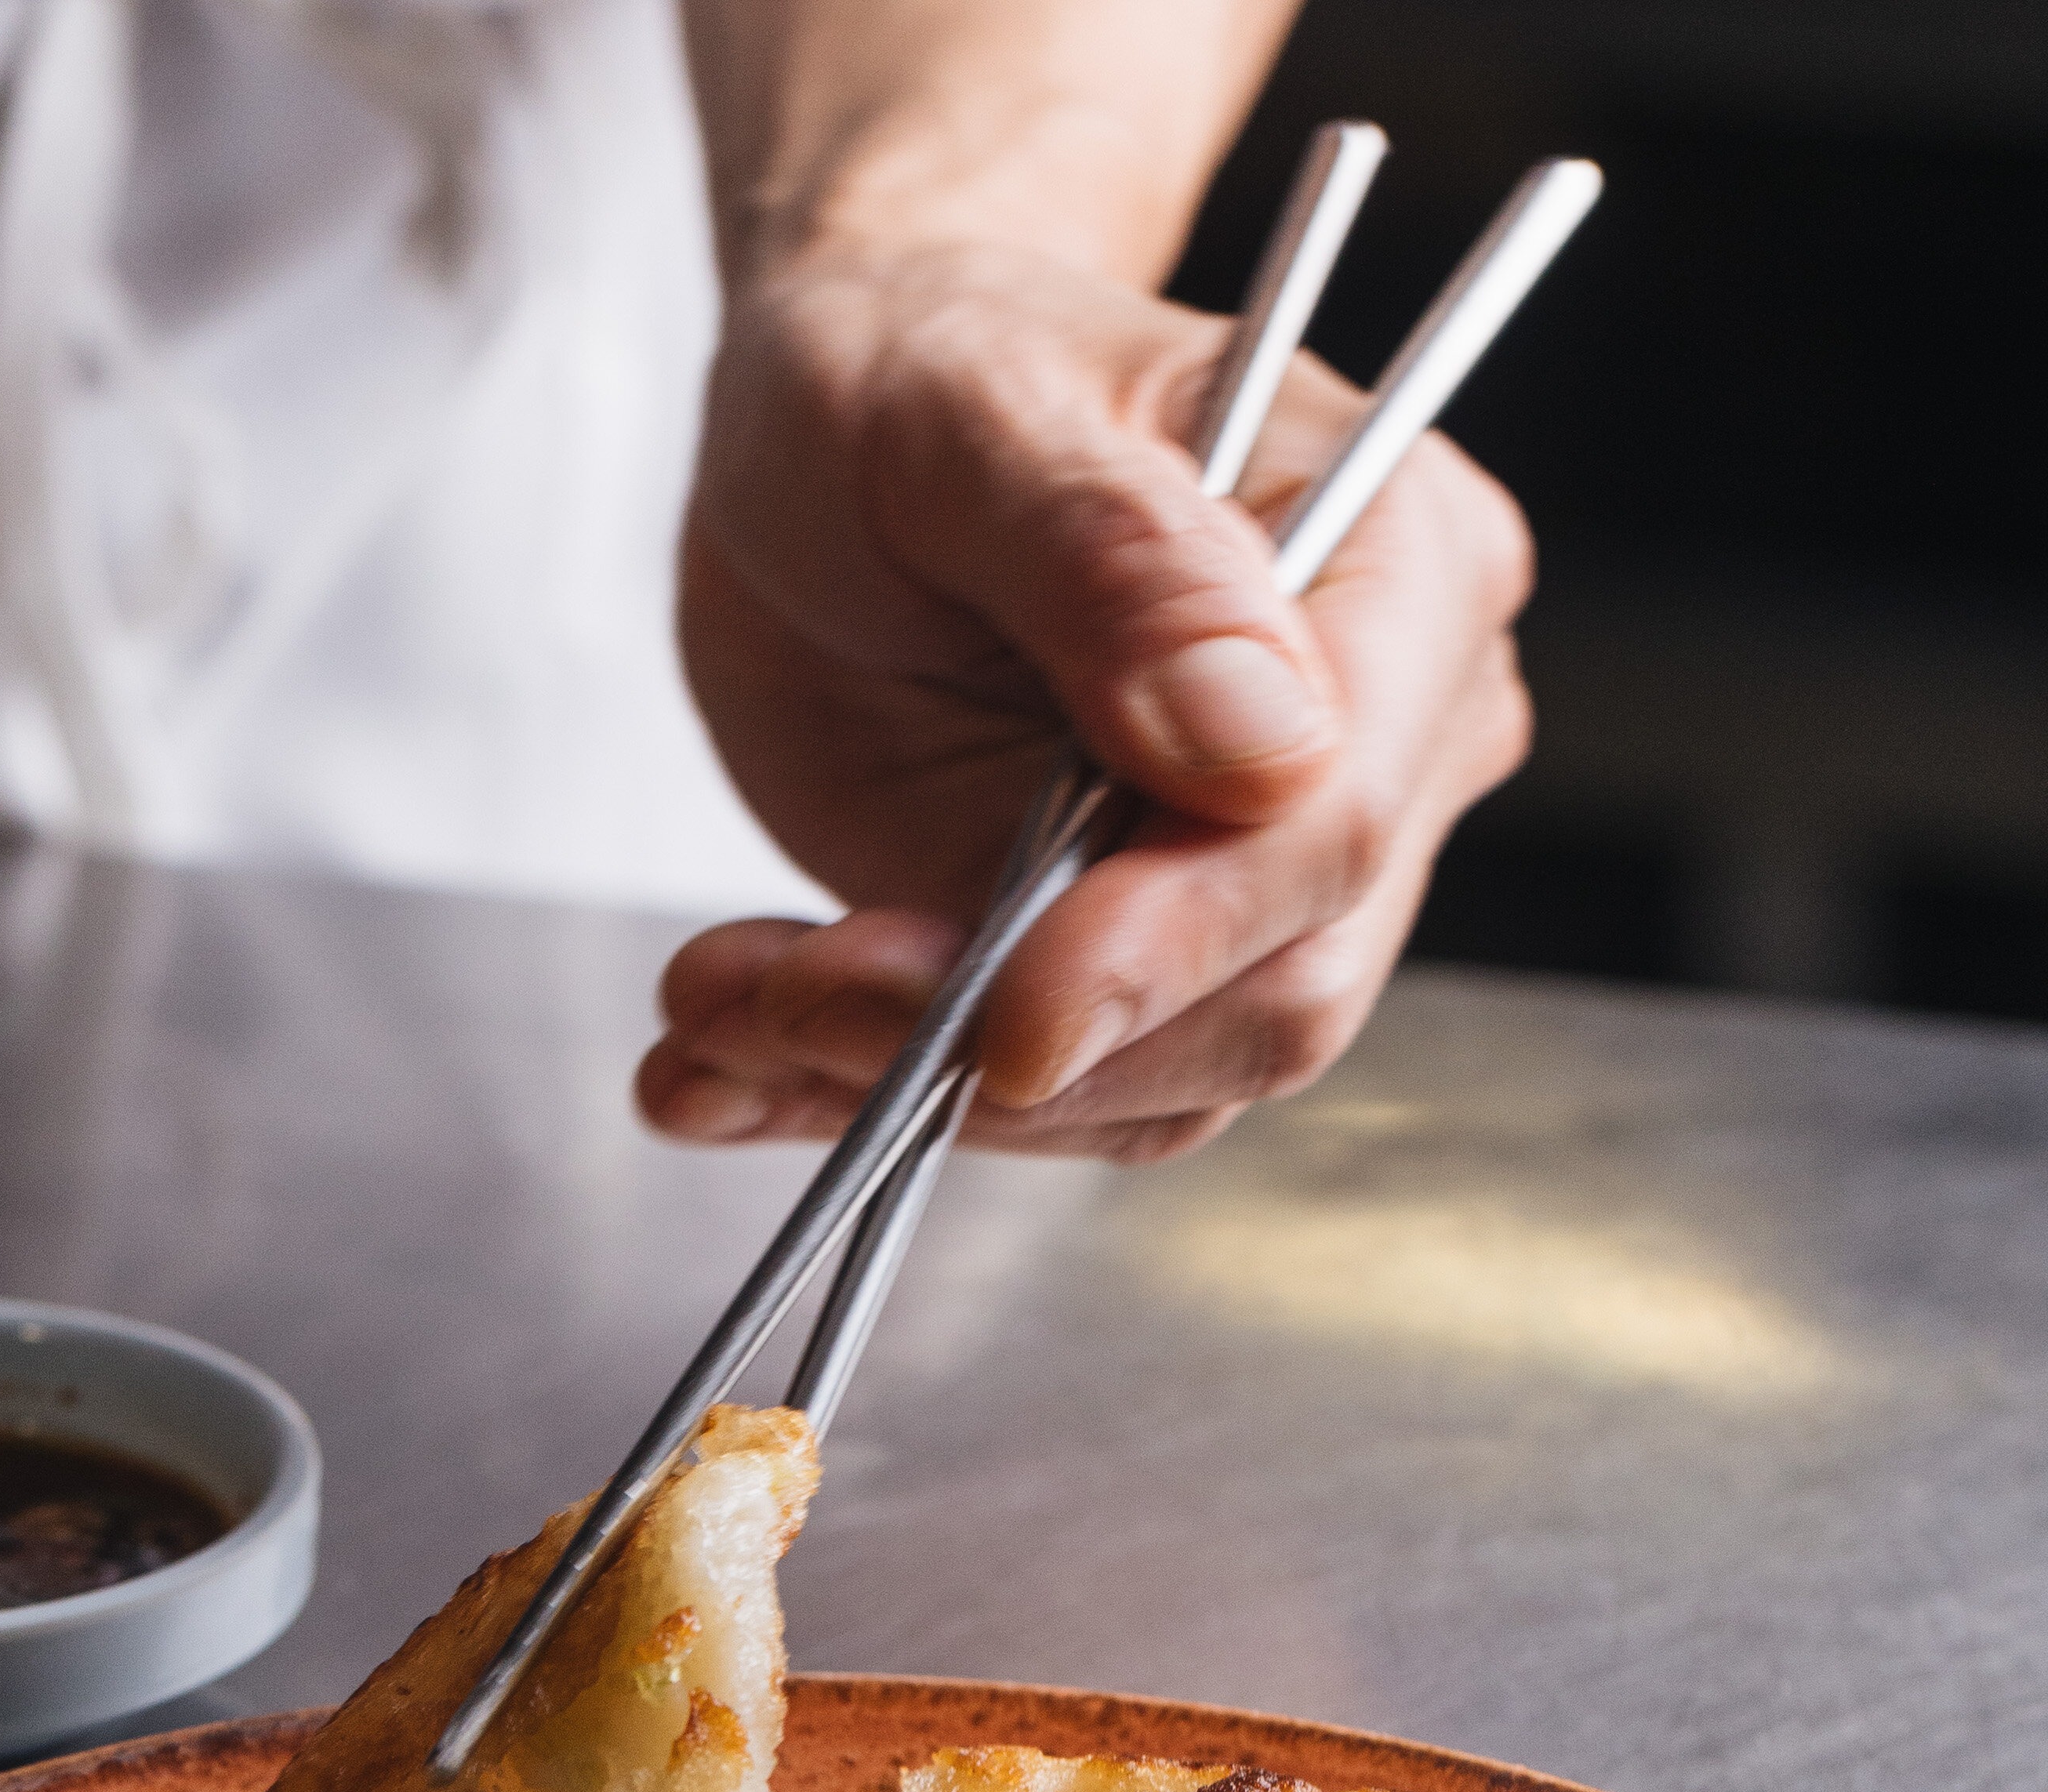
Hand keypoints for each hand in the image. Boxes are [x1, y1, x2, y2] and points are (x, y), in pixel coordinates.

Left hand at [640, 242, 1531, 1164]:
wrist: (842, 428)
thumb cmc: (920, 363)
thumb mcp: (969, 407)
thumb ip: (1113, 558)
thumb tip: (1261, 743)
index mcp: (1396, 570)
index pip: (1332, 826)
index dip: (1167, 950)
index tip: (1002, 1017)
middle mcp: (1367, 751)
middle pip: (1259, 1001)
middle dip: (1014, 1042)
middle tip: (783, 997)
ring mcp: (1252, 882)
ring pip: (1137, 1089)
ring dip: (904, 1085)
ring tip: (720, 1003)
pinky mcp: (1128, 968)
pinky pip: (1035, 1099)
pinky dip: (856, 1102)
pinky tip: (724, 1059)